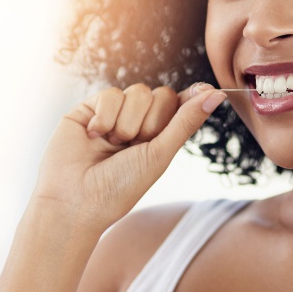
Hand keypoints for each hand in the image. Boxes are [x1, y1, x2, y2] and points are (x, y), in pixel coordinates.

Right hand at [33, 82, 226, 230]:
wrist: (74, 203)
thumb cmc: (119, 187)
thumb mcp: (160, 154)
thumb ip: (186, 121)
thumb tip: (218, 94)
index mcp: (159, 134)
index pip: (181, 104)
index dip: (193, 96)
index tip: (207, 88)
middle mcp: (139, 121)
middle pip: (162, 94)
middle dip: (152, 121)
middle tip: (135, 145)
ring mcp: (116, 113)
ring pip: (138, 92)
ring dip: (128, 122)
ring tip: (112, 146)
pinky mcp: (91, 107)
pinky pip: (111, 93)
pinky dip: (106, 116)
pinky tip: (94, 135)